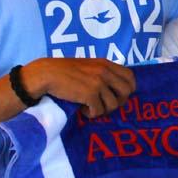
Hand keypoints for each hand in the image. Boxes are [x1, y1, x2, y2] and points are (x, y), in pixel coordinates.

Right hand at [21, 58, 135, 117]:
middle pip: (127, 92)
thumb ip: (103, 72)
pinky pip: (98, 111)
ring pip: (113, 105)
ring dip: (102, 110)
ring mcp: (98, 83)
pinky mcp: (90, 95)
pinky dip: (91, 113)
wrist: (47, 74)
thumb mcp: (89, 66)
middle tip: (105, 104)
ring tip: (90, 106)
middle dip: (118, 102)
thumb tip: (116, 89)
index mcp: (106, 64)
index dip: (128, 89)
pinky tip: (82, 109)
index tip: (118, 95)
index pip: (130, 76)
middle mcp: (105, 72)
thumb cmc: (65, 71)